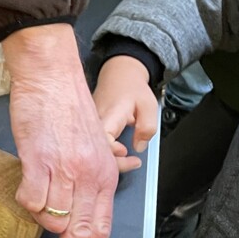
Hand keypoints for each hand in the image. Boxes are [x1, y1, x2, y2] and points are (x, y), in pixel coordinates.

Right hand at [2, 24, 119, 237]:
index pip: (100, 230)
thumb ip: (87, 184)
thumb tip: (75, 220)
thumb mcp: (89, 148)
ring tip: (39, 229)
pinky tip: (28, 197)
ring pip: (53, 220)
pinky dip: (28, 206)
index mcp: (104, 177)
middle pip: (81, 237)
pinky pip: (32, 201)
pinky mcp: (40, 162)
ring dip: (44, 232)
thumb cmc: (66, 110)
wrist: (49, 75)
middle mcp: (89, 177)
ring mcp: (65, 171)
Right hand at [93, 56, 158, 173]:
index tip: (127, 153)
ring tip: (129, 157)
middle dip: (115, 163)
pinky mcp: (90, 129)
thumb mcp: (148, 105)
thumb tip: (139, 147)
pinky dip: (107, 153)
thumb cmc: (131, 87)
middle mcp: (94, 123)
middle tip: (134, 163)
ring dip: (111, 159)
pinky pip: (95, 145)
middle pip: (97, 152)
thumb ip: (147, 128)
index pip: (104, 142)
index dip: (114, 153)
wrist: (119, 74)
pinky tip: (119, 151)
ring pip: (95, 151)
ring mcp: (90, 127)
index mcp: (108, 116)